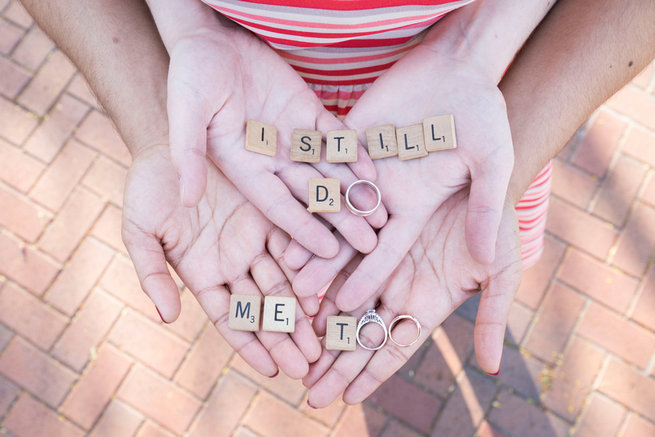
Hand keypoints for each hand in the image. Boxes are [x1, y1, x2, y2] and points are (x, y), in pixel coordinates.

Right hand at [121, 145, 320, 377]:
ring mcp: (256, 238)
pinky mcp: (273, 211)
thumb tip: (167, 317)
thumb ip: (152, 274)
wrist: (169, 141)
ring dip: (305, 309)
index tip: (272, 370)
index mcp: (203, 273)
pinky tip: (332, 283)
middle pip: (265, 306)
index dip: (250, 344)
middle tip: (311, 365)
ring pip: (286, 280)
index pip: (230, 318)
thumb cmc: (148, 186)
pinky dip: (312, 263)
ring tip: (327, 334)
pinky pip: (297, 240)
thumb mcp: (140, 231)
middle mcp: (235, 261)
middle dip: (286, 336)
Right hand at [166, 12, 385, 257]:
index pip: (279, 207)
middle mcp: (272, 159)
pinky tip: (374, 171)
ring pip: (330, 171)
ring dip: (355, 192)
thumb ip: (188, 155)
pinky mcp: (308, 112)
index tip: (330, 252)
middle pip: (312, 196)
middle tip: (369, 245)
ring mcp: (293, 136)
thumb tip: (186, 199)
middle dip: (341, 220)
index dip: (304, 230)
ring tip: (381, 215)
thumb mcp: (186, 114)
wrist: (211, 36)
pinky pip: (335, 137)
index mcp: (244, 167)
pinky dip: (353, 153)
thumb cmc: (191, 75)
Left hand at [288, 37, 513, 310]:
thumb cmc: (484, 113)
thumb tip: (485, 255)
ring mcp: (363, 163)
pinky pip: (320, 160)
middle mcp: (385, 191)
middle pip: (350, 236)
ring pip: (329, 203)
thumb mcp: (491, 163)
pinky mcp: (348, 135)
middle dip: (328, 267)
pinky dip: (302, 179)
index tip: (347, 308)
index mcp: (415, 205)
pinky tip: (279, 197)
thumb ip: (486, 207)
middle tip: (301, 295)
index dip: (369, 278)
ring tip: (282, 260)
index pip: (387, 251)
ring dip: (308, 230)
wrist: (460, 66)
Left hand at [302, 189, 521, 406]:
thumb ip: (491, 319)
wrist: (485, 176)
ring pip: (341, 299)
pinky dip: (317, 272)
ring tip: (293, 348)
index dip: (370, 375)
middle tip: (309, 393)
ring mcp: (379, 260)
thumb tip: (490, 369)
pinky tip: (293, 289)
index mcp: (425, 304)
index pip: (393, 349)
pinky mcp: (367, 230)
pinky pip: (337, 255)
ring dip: (317, 324)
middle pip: (360, 333)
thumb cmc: (498, 226)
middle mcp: (396, 288)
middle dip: (335, 364)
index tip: (346, 399)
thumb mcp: (500, 272)